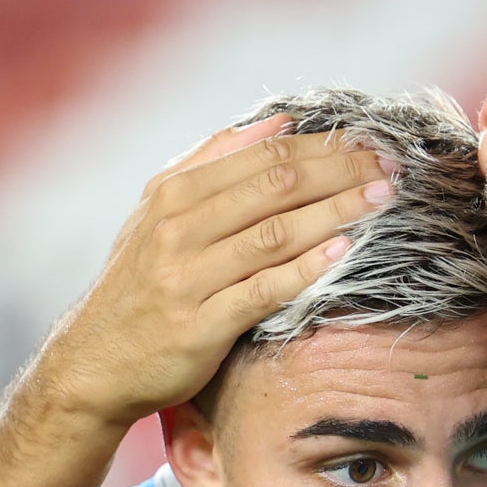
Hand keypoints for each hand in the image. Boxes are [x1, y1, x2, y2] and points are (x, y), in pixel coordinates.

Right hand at [36, 113, 396, 426]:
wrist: (95, 363)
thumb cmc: (141, 285)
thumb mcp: (161, 213)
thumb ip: (216, 164)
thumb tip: (279, 123)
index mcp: (175, 193)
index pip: (263, 156)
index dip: (324, 147)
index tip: (371, 143)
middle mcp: (178, 227)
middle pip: (276, 186)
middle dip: (341, 173)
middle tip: (392, 168)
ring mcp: (188, 277)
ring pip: (275, 233)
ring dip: (336, 212)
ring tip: (382, 201)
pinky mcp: (200, 326)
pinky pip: (263, 291)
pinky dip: (306, 268)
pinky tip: (344, 252)